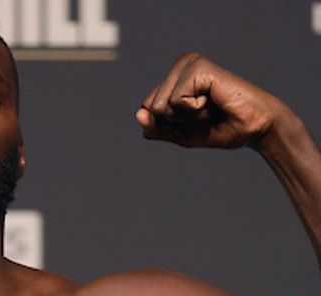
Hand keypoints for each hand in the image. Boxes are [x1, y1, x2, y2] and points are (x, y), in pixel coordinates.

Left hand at [136, 52, 288, 148]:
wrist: (255, 129)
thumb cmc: (220, 128)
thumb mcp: (180, 134)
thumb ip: (156, 127)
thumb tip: (138, 114)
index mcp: (173, 78)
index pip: (146, 109)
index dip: (169, 124)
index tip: (195, 119)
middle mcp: (180, 65)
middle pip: (151, 107)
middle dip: (177, 120)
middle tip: (205, 113)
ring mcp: (189, 63)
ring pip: (161, 105)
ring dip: (186, 116)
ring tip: (210, 107)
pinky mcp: (199, 68)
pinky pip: (176, 101)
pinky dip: (194, 110)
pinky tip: (213, 100)